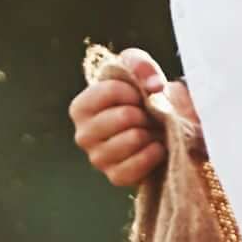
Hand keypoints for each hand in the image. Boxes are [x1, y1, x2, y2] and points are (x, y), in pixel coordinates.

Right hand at [70, 48, 179, 189]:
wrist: (160, 128)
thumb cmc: (143, 96)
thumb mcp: (139, 70)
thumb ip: (140, 64)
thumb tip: (154, 85)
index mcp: (81, 108)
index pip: (111, 91)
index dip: (134, 90)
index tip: (138, 95)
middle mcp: (82, 135)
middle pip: (124, 116)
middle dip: (144, 113)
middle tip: (146, 116)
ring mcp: (98, 159)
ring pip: (133, 139)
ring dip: (150, 132)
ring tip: (150, 130)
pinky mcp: (116, 177)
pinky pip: (138, 164)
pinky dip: (153, 153)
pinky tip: (156, 147)